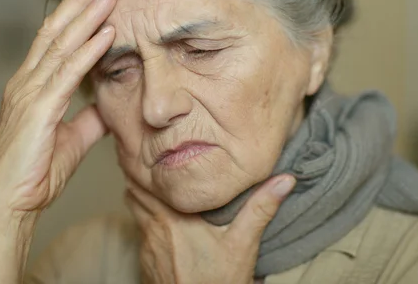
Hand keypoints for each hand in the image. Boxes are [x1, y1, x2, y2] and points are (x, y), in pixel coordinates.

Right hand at [0, 0, 116, 217]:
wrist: (13, 203)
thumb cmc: (38, 171)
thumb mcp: (74, 137)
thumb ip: (90, 116)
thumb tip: (110, 101)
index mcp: (32, 84)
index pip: (54, 38)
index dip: (73, 10)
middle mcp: (27, 81)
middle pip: (56, 30)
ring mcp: (29, 93)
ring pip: (61, 44)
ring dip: (88, 14)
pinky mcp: (38, 110)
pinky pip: (68, 74)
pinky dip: (89, 50)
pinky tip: (108, 32)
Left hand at [125, 175, 295, 283]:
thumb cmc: (218, 282)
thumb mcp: (243, 244)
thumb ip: (260, 209)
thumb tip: (284, 180)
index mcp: (172, 218)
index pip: (144, 181)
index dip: (142, 163)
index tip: (147, 148)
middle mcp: (153, 229)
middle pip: (132, 191)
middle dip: (138, 175)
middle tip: (149, 159)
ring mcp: (146, 247)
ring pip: (133, 210)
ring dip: (139, 196)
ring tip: (154, 184)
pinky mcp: (146, 262)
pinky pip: (139, 231)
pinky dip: (144, 219)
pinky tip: (160, 220)